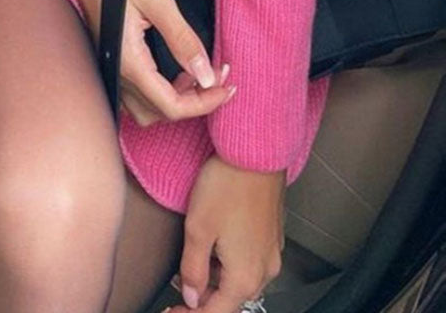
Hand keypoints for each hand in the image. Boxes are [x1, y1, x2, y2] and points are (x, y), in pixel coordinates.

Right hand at [75, 0, 235, 124]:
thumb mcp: (158, 0)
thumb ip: (183, 40)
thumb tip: (206, 76)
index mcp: (129, 61)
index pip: (172, 105)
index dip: (204, 103)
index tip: (226, 87)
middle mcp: (118, 71)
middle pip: (160, 112)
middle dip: (195, 101)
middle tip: (219, 77)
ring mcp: (112, 67)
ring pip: (147, 108)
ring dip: (176, 99)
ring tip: (200, 74)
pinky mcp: (113, 59)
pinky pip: (137, 93)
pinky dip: (161, 91)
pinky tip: (177, 69)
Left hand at [167, 157, 284, 312]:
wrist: (257, 150)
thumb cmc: (228, 184)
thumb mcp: (198, 229)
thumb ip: (193, 270)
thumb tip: (192, 296)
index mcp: (245, 277)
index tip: (172, 312)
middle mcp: (265, 270)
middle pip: (231, 300)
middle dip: (204, 299)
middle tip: (179, 289)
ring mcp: (272, 252)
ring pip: (241, 281)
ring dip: (216, 281)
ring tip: (192, 266)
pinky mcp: (273, 235)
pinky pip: (251, 262)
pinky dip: (230, 264)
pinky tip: (214, 248)